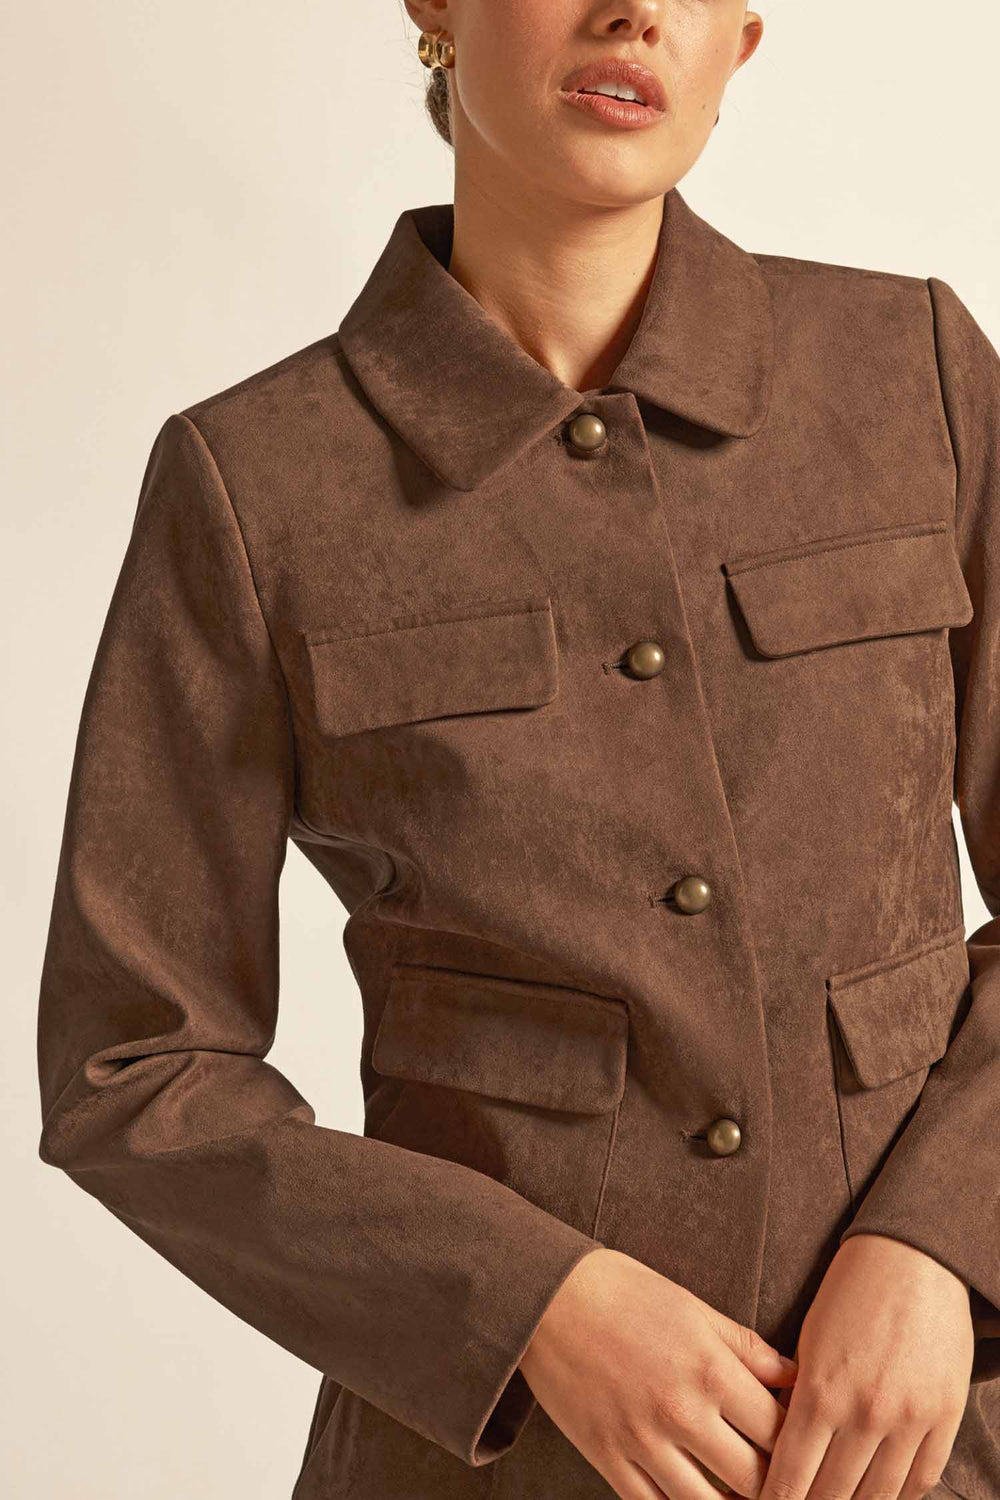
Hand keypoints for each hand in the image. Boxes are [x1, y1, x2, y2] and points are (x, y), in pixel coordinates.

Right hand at [519, 1246, 798, 1498]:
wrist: (548, 1295)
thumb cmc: (625, 1292)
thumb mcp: (694, 1308)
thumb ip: (748, 1348)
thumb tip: (794, 1377)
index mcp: (710, 1368)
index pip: (779, 1430)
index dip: (798, 1443)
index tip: (800, 1445)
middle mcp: (681, 1410)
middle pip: (754, 1479)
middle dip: (774, 1484)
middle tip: (780, 1481)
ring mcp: (642, 1440)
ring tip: (739, 1498)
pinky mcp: (607, 1457)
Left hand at [761, 1233, 973, 1497]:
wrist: (910, 1259)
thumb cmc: (850, 1293)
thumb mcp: (809, 1341)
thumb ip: (799, 1397)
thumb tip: (782, 1449)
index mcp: (822, 1391)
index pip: (792, 1475)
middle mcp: (866, 1413)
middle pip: (833, 1495)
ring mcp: (910, 1419)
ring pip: (878, 1496)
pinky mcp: (945, 1416)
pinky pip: (922, 1478)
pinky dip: (899, 1495)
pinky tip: (881, 1494)